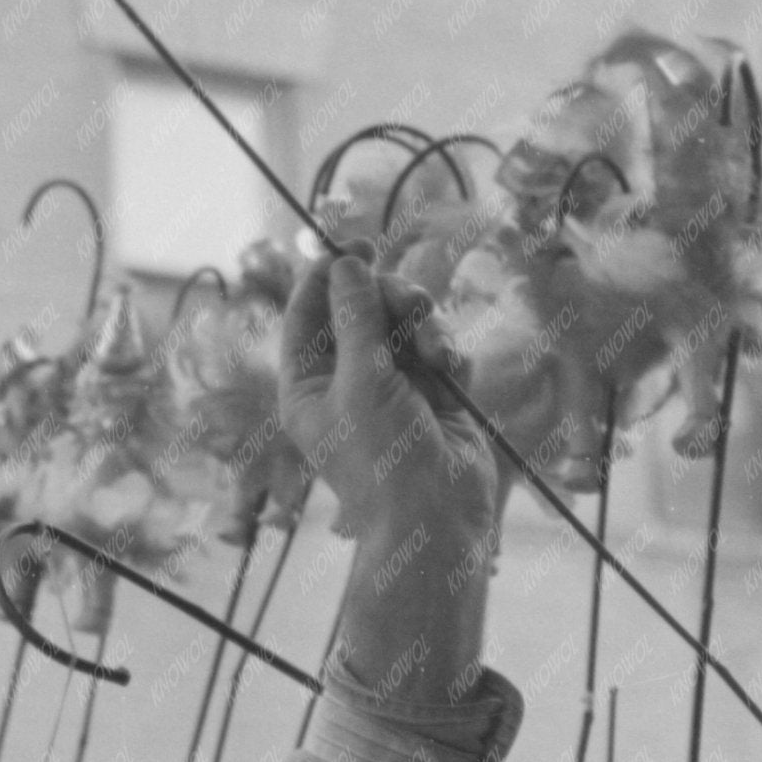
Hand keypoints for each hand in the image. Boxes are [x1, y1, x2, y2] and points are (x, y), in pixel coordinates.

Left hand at [279, 250, 492, 533]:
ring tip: (436, 354)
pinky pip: (438, 347)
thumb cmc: (385, 459)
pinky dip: (448, 353)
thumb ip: (355, 318)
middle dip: (390, 300)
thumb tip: (345, 264)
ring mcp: (392, 386)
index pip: (307, 314)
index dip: (328, 276)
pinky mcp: (434, 393)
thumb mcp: (362, 381)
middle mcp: (347, 381)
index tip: (356, 245)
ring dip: (424, 328)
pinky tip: (453, 371)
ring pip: (405, 323)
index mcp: (308, 384)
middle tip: (412, 305)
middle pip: (361, 309)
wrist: (438, 517)